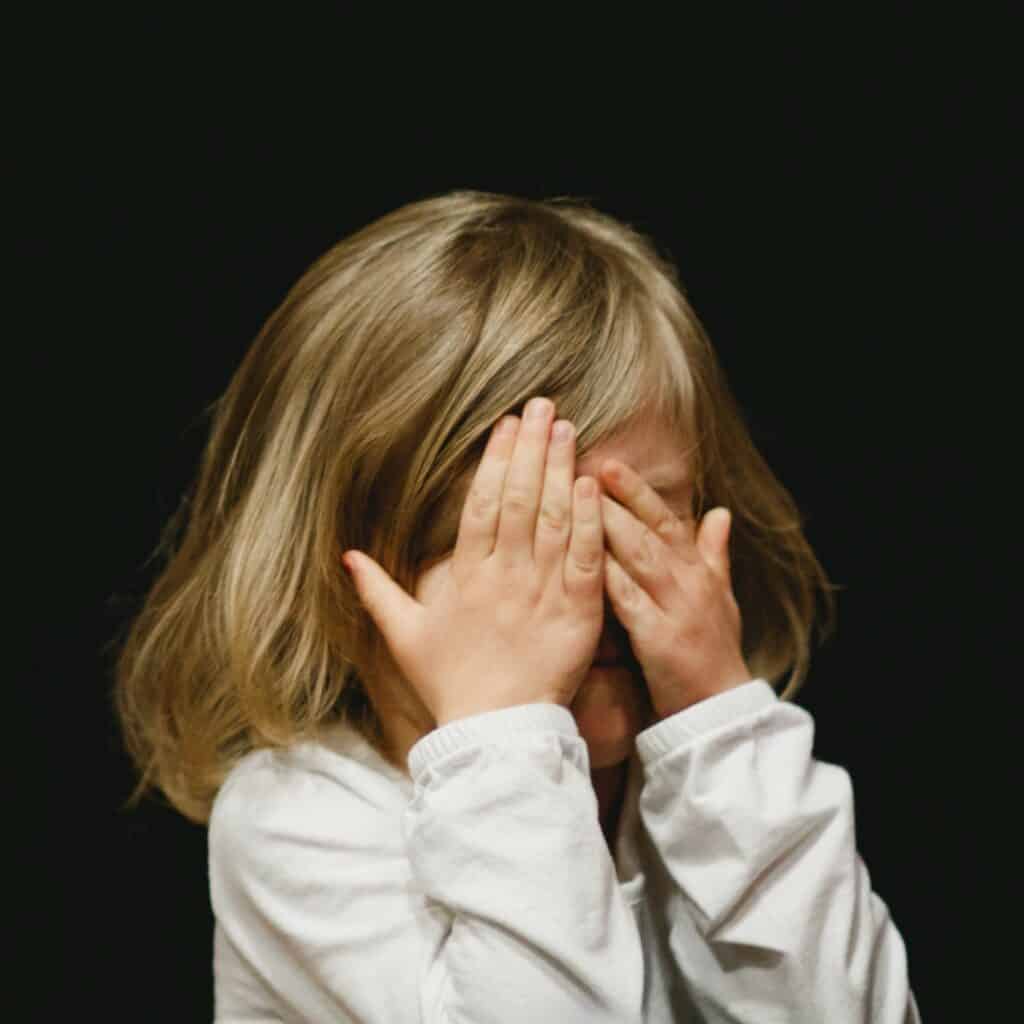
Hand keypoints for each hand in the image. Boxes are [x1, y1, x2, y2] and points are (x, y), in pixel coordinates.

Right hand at [343, 398, 605, 725]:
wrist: (495, 732)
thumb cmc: (450, 684)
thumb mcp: (405, 637)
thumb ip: (378, 592)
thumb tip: (347, 556)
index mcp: (466, 577)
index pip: (482, 505)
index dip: (495, 461)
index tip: (507, 425)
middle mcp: (504, 576)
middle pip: (520, 500)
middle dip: (532, 449)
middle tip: (544, 407)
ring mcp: (542, 593)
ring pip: (553, 520)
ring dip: (562, 470)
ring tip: (568, 430)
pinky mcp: (577, 613)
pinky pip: (584, 558)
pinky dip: (589, 520)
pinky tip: (592, 484)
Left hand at [597, 458, 751, 718]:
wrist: (720, 710)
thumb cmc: (713, 652)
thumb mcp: (720, 598)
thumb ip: (713, 554)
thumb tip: (720, 512)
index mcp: (697, 570)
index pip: (664, 520)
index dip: (636, 490)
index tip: (608, 463)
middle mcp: (688, 582)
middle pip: (648, 530)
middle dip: (616, 497)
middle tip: (583, 466)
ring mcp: (676, 608)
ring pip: (639, 557)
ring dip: (608, 525)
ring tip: (576, 498)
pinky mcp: (660, 638)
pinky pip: (629, 601)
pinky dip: (607, 578)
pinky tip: (581, 560)